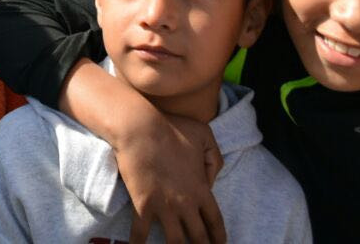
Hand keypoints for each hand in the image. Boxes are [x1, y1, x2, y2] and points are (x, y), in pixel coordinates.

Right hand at [114, 103, 225, 243]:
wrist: (140, 128)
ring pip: (175, 241)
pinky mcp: (143, 205)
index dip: (219, 238)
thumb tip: (211, 180)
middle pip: (198, 237)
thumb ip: (215, 159)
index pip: (215, 222)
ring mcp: (164, 206)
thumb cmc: (172, 128)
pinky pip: (141, 233)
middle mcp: (186, 203)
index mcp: (202, 189)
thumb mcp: (204, 135)